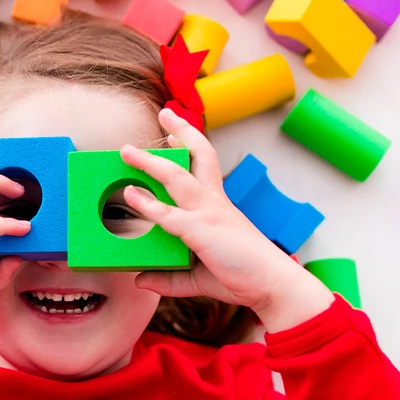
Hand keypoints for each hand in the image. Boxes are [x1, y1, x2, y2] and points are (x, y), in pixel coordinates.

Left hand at [120, 108, 335, 331]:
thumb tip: (140, 279)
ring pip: (177, 177)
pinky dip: (148, 204)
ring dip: (150, 162)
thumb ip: (168, 278)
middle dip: (181, 131)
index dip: (191, 144)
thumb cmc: (242, 277)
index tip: (176, 130)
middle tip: (164, 112)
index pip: (205, 165)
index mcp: (218, 206)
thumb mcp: (197, 278)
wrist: (273, 286)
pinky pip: (169, 214)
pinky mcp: (202, 231)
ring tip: (126, 150)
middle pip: (199, 156)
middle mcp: (215, 202)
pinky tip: (130, 194)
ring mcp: (209, 213)